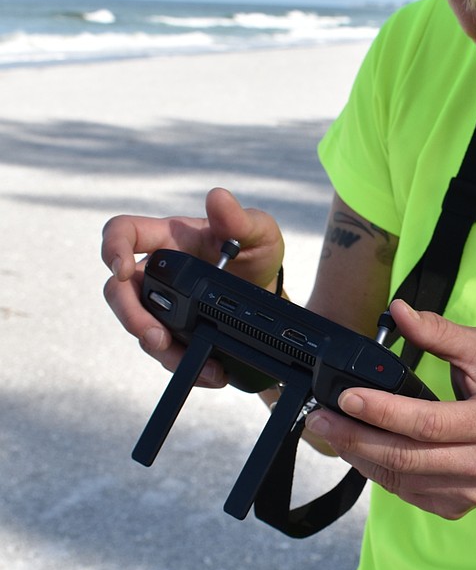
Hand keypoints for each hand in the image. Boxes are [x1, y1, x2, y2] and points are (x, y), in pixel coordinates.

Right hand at [101, 187, 283, 385]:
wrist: (269, 294)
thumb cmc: (256, 253)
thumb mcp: (259, 233)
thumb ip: (241, 219)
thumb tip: (218, 197)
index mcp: (168, 239)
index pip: (123, 232)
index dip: (112, 247)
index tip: (121, 268)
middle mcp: (156, 271)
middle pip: (118, 292)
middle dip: (131, 317)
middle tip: (156, 337)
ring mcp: (161, 303)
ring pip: (139, 327)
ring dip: (160, 350)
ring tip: (196, 363)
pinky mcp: (172, 331)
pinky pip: (164, 350)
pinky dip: (184, 364)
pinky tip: (211, 372)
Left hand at [303, 299, 475, 517]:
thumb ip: (441, 332)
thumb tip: (399, 312)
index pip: (428, 422)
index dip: (383, 411)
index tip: (346, 396)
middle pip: (405, 456)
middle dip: (354, 437)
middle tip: (319, 419)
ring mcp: (467, 491)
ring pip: (399, 478)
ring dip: (358, 454)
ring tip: (331, 431)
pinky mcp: (454, 507)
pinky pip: (404, 492)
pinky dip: (376, 470)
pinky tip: (359, 450)